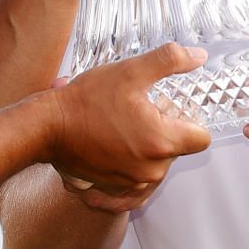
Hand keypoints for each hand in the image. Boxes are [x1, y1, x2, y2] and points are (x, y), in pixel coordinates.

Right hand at [48, 44, 210, 197]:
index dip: (190, 120)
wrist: (47, 128)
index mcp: (161, 142)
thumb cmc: (86, 101)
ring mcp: (132, 184)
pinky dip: (132, 172)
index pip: (201, 138)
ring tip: (123, 129)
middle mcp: (151, 170)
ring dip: (147, 150)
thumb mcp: (131, 71)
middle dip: (165, 131)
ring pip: (157, 167)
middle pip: (178, 151)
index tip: (171, 109)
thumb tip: (199, 57)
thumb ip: (170, 60)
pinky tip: (118, 154)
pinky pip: (137, 188)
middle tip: (139, 112)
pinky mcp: (115, 191)